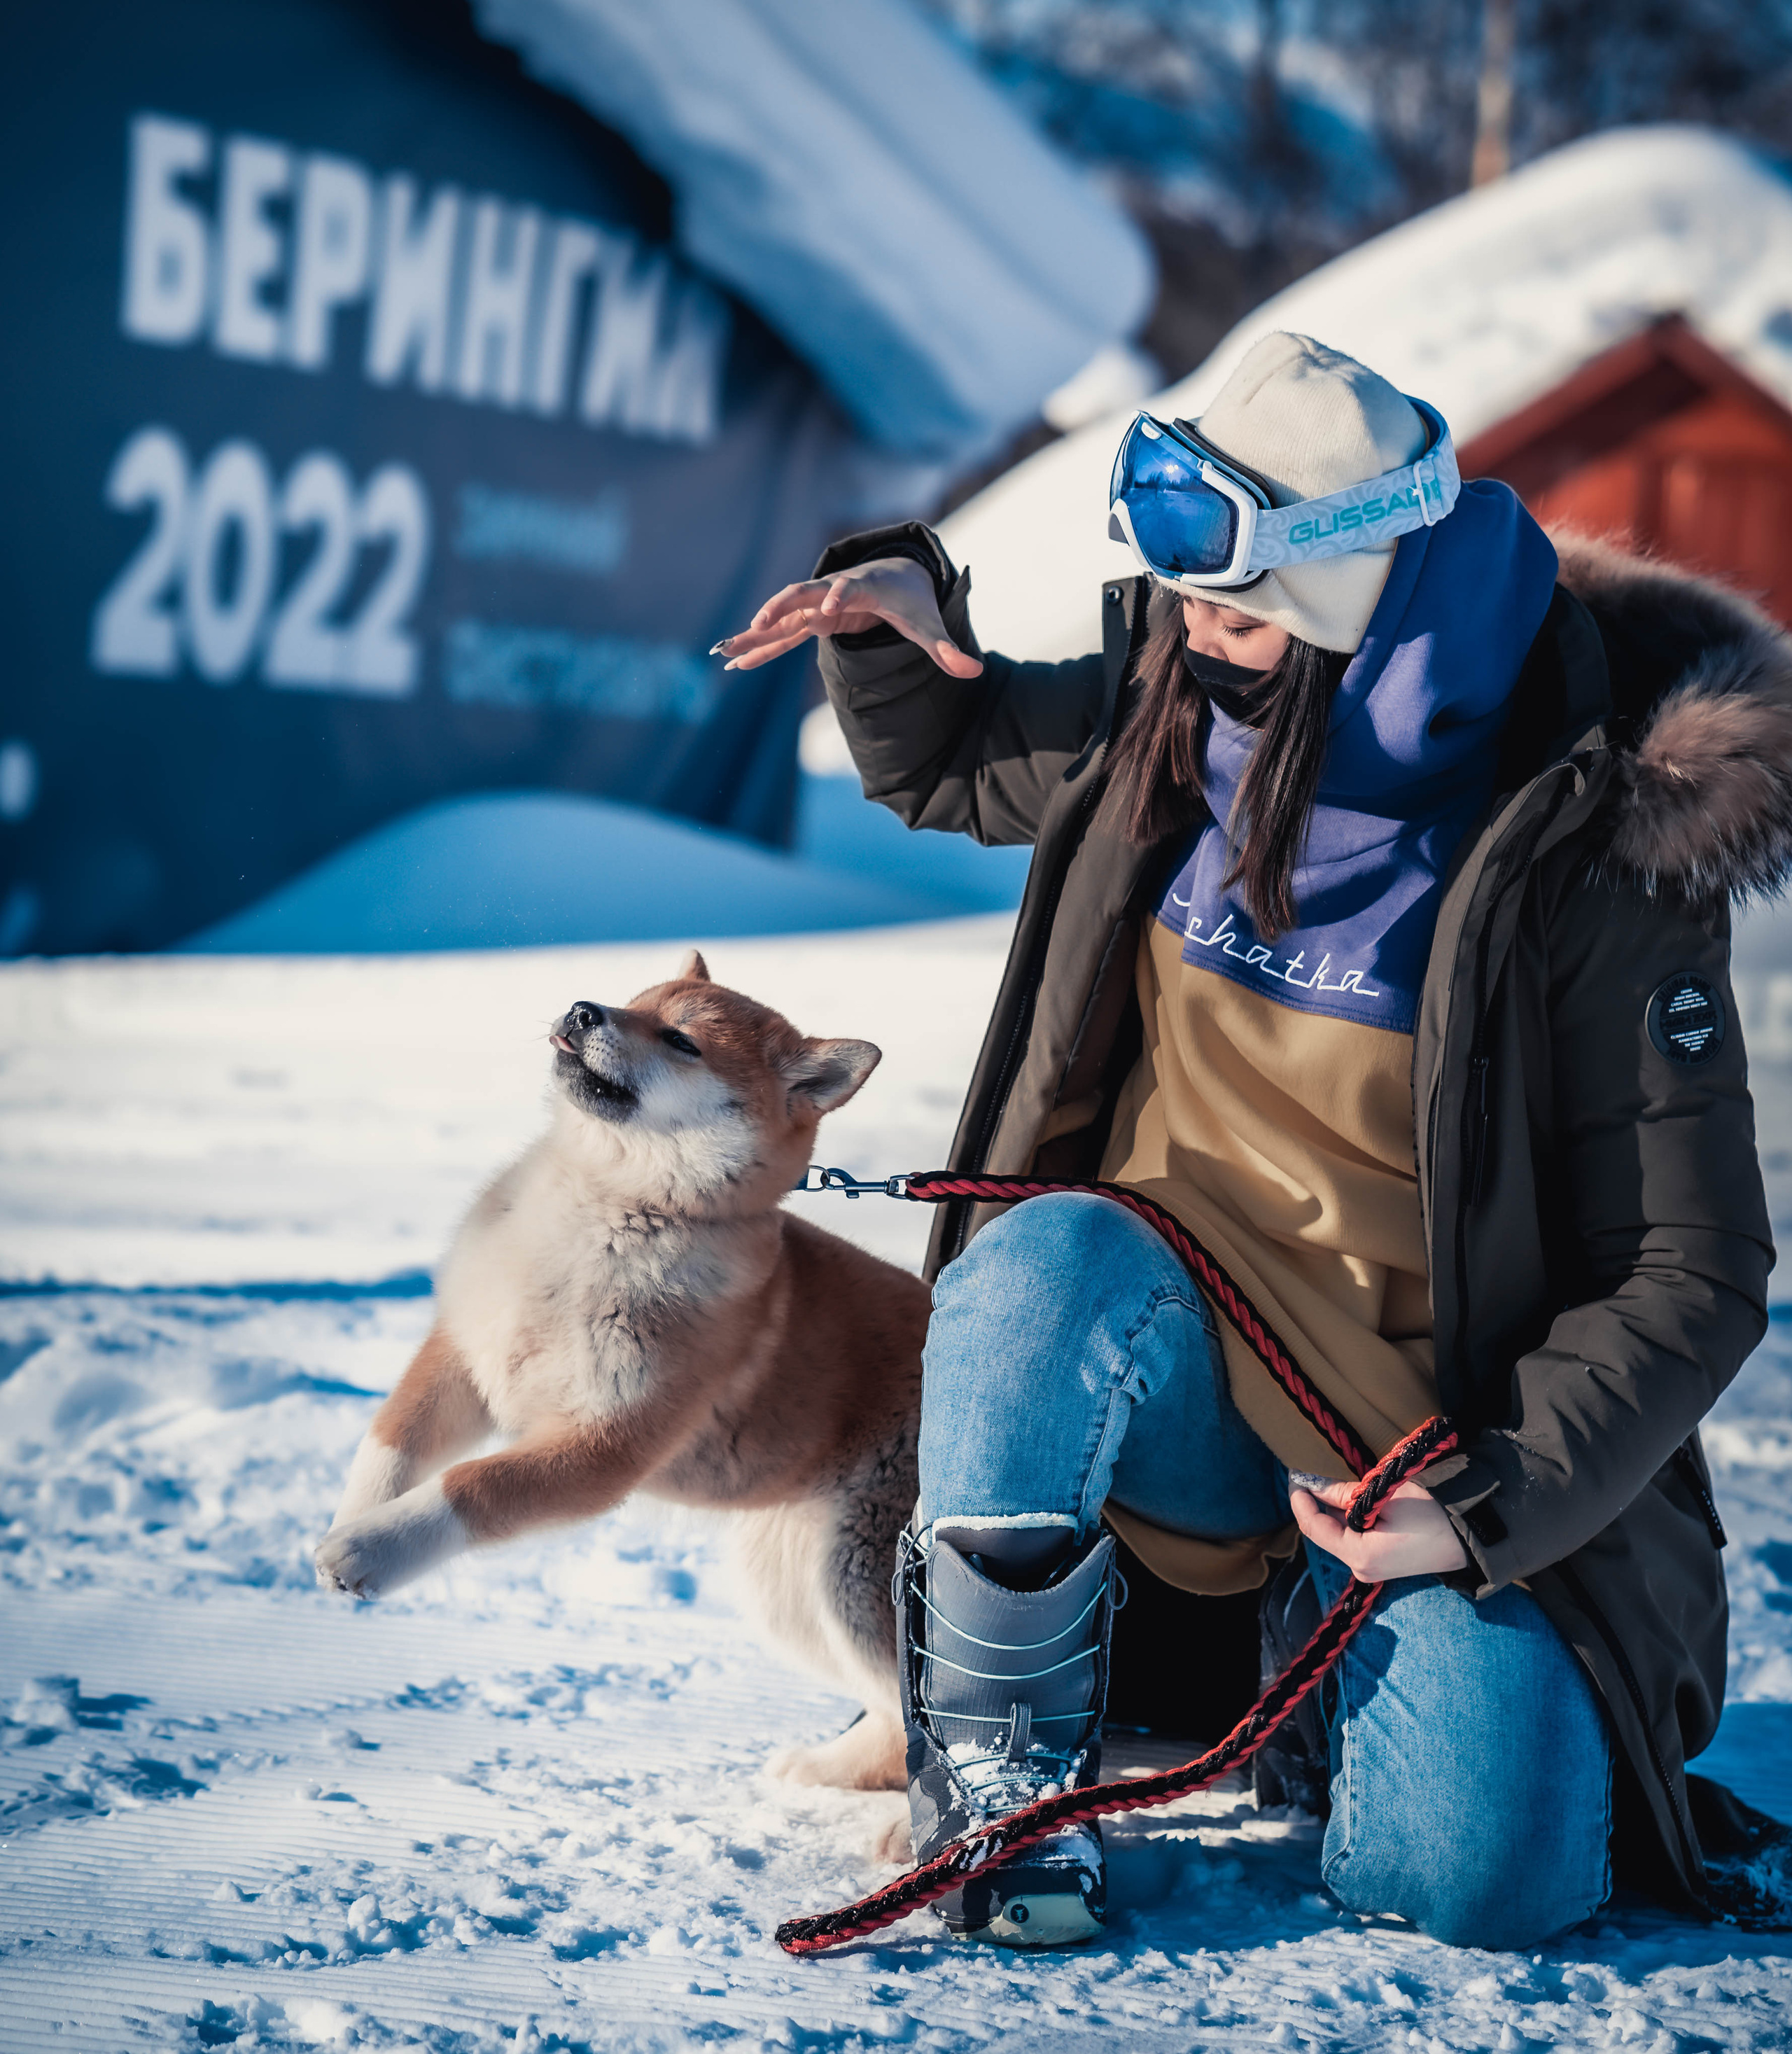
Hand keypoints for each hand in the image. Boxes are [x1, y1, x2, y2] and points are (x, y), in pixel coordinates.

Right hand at [713, 556, 982, 676]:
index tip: (830, 610)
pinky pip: (784, 635)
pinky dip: (763, 646)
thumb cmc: (911, 600)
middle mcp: (834, 592)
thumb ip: (946, 647)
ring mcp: (819, 606)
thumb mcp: (929, 622)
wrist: (897, 578)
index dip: (839, 596)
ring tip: (727, 651)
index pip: (848, 589)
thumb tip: (974, 671)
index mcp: (863, 587)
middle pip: (802, 595)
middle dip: (781, 607)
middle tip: (760, 622)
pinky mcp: (813, 622)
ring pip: (783, 617)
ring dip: (757, 633)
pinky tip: (738, 661)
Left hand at [1290, 1475, 1469, 1583]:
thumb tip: (1312, 1483)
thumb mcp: (1384, 1495)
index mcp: (1360, 1556)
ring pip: (1337, 1533)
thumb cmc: (1433, 1512)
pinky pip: (1353, 1537)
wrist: (1472, 1534)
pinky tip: (1347, 1498)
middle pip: (1323, 1531)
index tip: (1294, 1474)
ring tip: (1327, 1481)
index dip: (1300, 1499)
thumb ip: (1344, 1493)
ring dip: (1331, 1508)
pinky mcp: (1381, 1562)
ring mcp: (1371, 1569)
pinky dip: (1346, 1517)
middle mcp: (1361, 1568)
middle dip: (1315, 1502)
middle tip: (1308, 1472)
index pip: (1314, 1526)